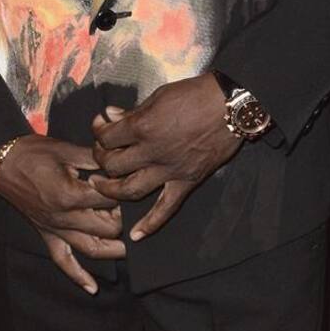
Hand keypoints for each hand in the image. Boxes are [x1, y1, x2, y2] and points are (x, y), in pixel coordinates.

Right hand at [0, 134, 125, 293]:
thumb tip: (118, 162)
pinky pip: (63, 261)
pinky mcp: (47, 235)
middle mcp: (65, 218)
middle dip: (123, 217)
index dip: (122, 189)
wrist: (3, 163)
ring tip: (131, 248)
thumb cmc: (33, 153)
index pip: (109, 199)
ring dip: (114, 251)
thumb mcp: (66, 150)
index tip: (128, 181)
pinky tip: (92, 288)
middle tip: (130, 206)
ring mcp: (55, 230)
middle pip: (107, 228)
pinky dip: (78, 276)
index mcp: (71, 195)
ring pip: (92, 249)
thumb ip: (94, 159)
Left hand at [89, 75, 241, 240]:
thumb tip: (111, 115)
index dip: (99, 130)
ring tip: (99, 185)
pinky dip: (150, 224)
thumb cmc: (195, 95)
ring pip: (130, 189)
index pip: (108, 137)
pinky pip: (166, 208)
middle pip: (113, 164)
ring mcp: (169, 170)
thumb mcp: (158, 95)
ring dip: (111, 190)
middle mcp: (152, 152)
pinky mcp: (187, 182)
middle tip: (100, 152)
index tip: (101, 125)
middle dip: (100, 158)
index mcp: (143, 126)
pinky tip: (135, 235)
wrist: (230, 106)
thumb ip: (133, 110)